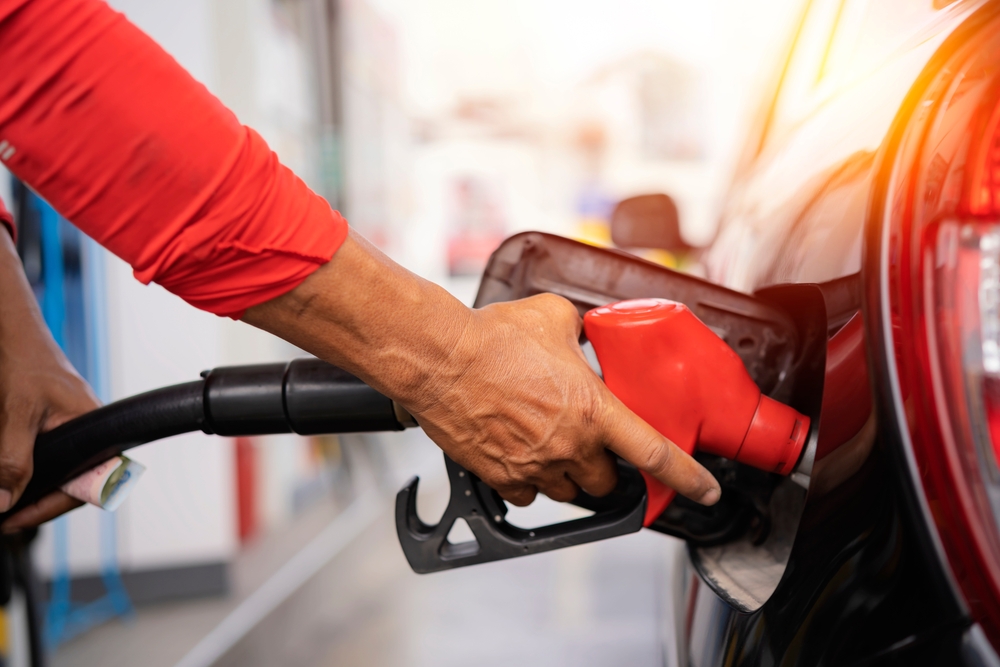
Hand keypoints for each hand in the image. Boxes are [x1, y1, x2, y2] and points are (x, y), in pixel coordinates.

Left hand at [0, 230, 96, 531]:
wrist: (11, 329)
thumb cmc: (24, 360)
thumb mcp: (15, 414)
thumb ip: (13, 460)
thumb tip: (3, 502)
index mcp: (93, 427)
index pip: (87, 484)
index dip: (51, 508)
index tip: (14, 521)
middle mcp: (86, 427)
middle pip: (73, 480)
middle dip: (39, 502)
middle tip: (5, 517)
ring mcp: (70, 423)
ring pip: (58, 467)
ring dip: (30, 485)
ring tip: (4, 500)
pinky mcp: (53, 418)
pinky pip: (48, 452)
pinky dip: (25, 466)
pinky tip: (7, 474)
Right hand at [413, 293, 719, 504]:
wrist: (440, 359)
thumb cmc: (493, 336)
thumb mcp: (552, 316)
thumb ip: (578, 328)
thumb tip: (581, 330)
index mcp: (594, 410)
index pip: (655, 453)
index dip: (688, 476)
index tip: (706, 490)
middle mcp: (569, 445)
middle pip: (606, 482)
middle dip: (604, 467)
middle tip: (591, 445)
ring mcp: (535, 466)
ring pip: (567, 491)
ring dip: (567, 474)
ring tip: (550, 445)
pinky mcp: (501, 477)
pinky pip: (527, 495)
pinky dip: (529, 482)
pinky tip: (520, 454)